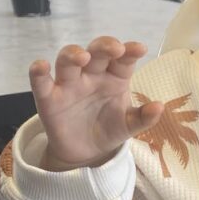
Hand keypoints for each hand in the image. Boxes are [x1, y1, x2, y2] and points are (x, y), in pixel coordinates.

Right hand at [29, 37, 163, 169]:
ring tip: (82, 57)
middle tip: (114, 48)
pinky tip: (41, 66)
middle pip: (96, 52)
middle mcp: (92, 75)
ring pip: (68, 61)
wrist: (86, 153)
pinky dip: (38, 73)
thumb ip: (143, 117)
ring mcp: (70, 84)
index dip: (130, 51)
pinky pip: (41, 82)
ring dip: (73, 54)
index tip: (139, 49)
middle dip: (104, 46)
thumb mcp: (129, 126)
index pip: (123, 59)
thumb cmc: (110, 129)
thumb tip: (159, 107)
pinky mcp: (49, 99)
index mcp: (115, 77)